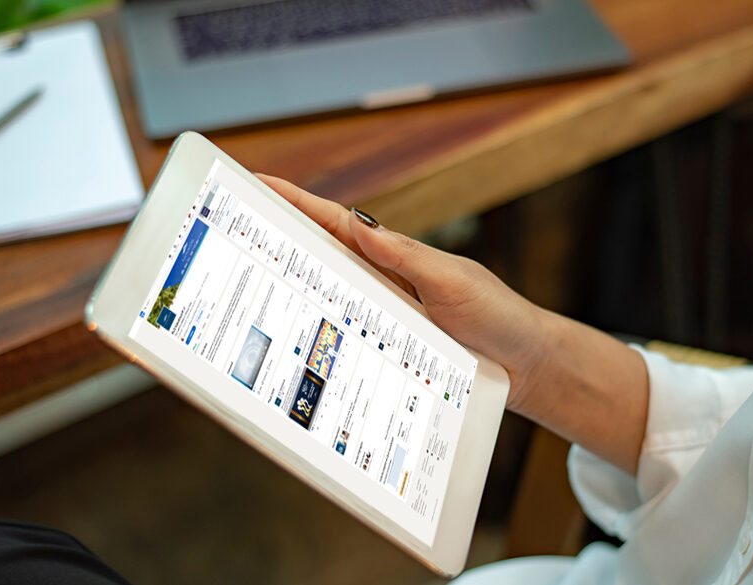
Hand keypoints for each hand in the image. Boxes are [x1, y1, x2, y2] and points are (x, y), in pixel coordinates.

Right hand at [257, 174, 649, 473]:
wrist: (524, 366)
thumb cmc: (497, 317)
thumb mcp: (451, 281)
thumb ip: (404, 255)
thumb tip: (357, 221)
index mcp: (394, 256)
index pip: (334, 222)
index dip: (295, 202)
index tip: (254, 182)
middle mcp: (382, 283)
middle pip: (317, 257)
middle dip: (273, 239)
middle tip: (228, 227)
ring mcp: (381, 316)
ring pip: (322, 297)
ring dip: (285, 286)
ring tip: (240, 278)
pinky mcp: (385, 349)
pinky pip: (340, 336)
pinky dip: (311, 332)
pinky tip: (285, 337)